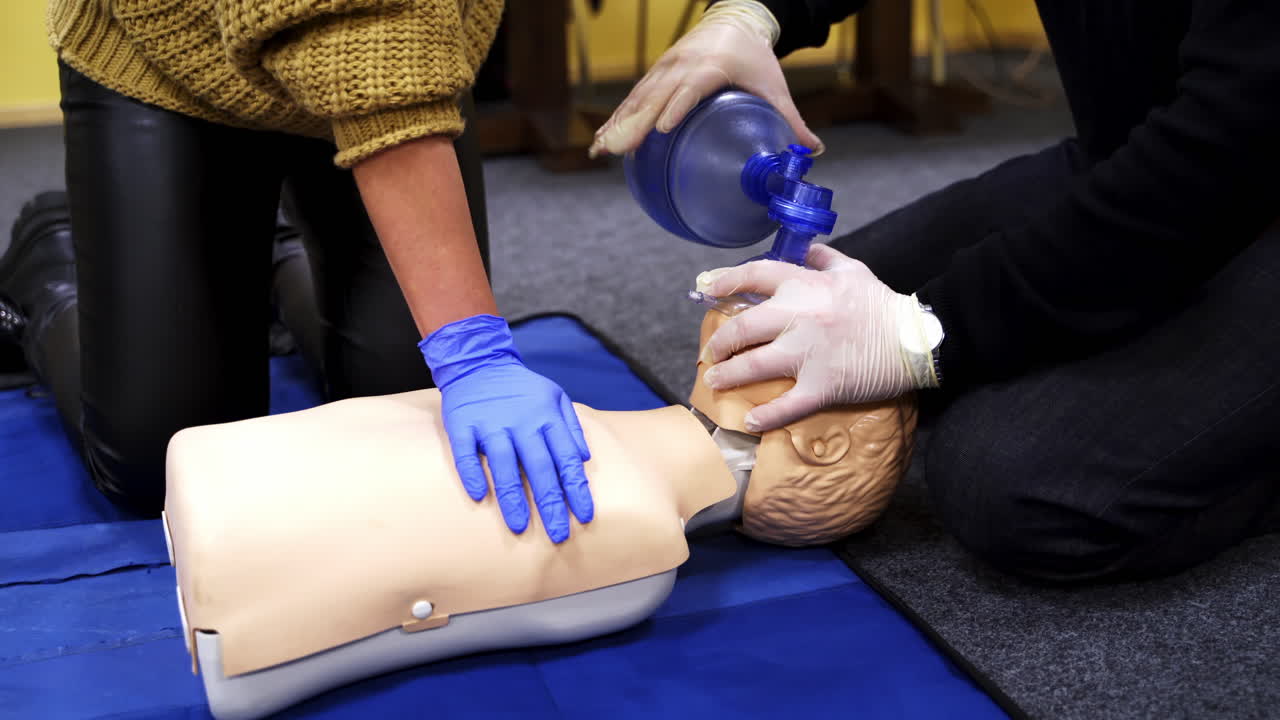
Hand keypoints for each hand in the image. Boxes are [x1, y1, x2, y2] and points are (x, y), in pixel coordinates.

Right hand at [420, 315, 592, 542]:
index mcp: (546, 417)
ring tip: (519, 527)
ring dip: (512, 498)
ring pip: (503, 465)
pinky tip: (479, 496)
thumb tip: (584, 459)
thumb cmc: (522, 388)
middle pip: (539, 468)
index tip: (584, 516)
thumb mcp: (555, 397)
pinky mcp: (463, 425)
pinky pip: (466, 453)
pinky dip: (472, 473)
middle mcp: (521, 422)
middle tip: (558, 535)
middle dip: (550, 503)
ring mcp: (490, 424)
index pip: (566, 459)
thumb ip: (571, 427)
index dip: (576, 489)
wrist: (479, 363)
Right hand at [588, 0, 821, 157]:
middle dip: (633, 123)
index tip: (659, 130)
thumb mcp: (773, 86)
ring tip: (601, 149)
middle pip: (654, 97)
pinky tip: (604, 139)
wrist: (733, 21)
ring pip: (638, 98)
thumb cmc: (754, 58)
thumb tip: (812, 152)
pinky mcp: (656, 74)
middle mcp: (681, 66)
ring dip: (618, 124)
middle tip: (615, 149)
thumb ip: (790, 120)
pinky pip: (633, 98)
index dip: (674, 108)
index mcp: (711, 67)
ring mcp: (664, 69)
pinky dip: (618, 117)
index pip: (689, 88)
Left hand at [696, 244, 939, 431]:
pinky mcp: (822, 385)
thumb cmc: (883, 304)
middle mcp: (799, 317)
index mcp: (805, 286)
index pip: (754, 276)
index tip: (706, 289)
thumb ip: (823, 258)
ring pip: (755, 365)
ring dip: (728, 375)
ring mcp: (808, 353)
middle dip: (720, 342)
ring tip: (715, 381)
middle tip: (711, 352)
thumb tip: (804, 250)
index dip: (725, 281)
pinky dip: (766, 416)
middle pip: (743, 328)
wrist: (916, 339)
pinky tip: (750, 421)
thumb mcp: (853, 269)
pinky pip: (787, 404)